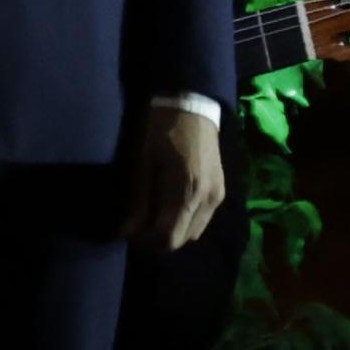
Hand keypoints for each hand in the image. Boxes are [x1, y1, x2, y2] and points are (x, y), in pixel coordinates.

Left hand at [124, 103, 226, 252]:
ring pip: (193, 233)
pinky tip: (169, 208)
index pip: (168, 238)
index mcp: (187, 192)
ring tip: (152, 217)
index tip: (129, 232)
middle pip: (182, 240)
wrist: (193, 108)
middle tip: (138, 225)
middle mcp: (208, 200)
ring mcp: (218, 197)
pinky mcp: (221, 192)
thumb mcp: (143, 164)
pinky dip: (185, 222)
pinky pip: (202, 220)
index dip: (146, 241)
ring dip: (172, 232)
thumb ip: (138, 202)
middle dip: (157, 239)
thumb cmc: (161, 131)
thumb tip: (127, 233)